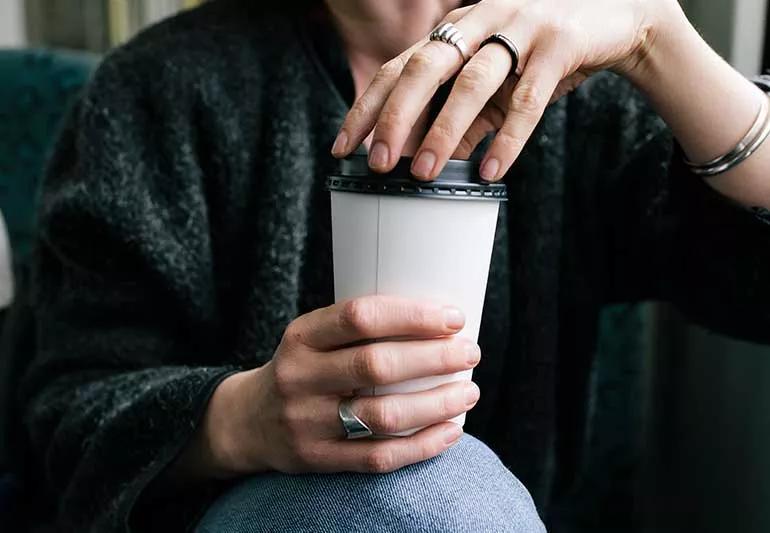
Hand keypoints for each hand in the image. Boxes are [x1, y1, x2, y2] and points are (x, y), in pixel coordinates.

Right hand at [197, 295, 480, 477]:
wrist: (246, 421)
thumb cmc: (301, 368)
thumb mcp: (311, 337)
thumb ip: (357, 330)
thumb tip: (438, 323)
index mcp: (301, 337)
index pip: (360, 317)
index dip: (413, 316)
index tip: (453, 318)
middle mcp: (300, 377)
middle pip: (377, 366)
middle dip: (435, 358)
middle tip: (470, 353)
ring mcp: (307, 423)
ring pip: (383, 416)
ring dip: (437, 404)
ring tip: (469, 393)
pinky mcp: (318, 460)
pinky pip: (379, 457)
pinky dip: (423, 445)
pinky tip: (451, 431)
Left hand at [331, 0, 678, 180]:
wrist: (616, 16)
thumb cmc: (543, 50)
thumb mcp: (495, 80)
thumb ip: (463, 114)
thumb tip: (427, 157)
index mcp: (457, 28)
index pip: (399, 66)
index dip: (368, 106)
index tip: (344, 146)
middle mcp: (481, 20)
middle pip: (425, 66)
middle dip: (395, 116)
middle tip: (376, 162)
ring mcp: (520, 28)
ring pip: (472, 81)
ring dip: (444, 129)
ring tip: (424, 172)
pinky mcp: (559, 44)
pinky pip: (528, 98)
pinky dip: (507, 138)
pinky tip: (488, 170)